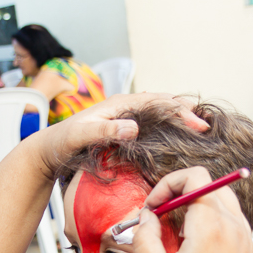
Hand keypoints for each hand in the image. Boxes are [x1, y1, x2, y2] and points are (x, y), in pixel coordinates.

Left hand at [27, 93, 208, 179]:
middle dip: (183, 111)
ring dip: (176, 117)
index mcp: (118, 104)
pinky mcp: (120, 130)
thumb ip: (105, 131)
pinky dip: (165, 127)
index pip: (156, 102)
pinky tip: (172, 136)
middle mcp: (123, 108)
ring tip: (196, 124)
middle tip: (205, 124)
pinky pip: (148, 124)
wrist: (48, 149)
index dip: (178, 111)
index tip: (197, 123)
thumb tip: (134, 126)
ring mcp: (122, 118)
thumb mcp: (81, 136)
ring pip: (156, 113)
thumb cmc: (61, 142)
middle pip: (160, 104)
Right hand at [131, 167, 252, 252]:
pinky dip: (209, 219)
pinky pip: (228, 217)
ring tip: (176, 232)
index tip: (152, 209)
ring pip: (220, 198)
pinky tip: (193, 246)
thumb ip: (145, 239)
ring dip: (195, 204)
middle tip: (160, 216)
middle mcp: (233, 225)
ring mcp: (244, 236)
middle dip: (179, 191)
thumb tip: (147, 217)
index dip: (167, 185)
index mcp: (211, 227)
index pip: (193, 177)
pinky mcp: (248, 247)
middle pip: (208, 183)